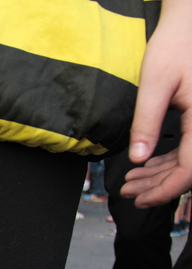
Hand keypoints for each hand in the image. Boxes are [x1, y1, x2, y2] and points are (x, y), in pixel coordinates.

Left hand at [122, 0, 191, 206]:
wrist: (191, 23)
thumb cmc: (176, 46)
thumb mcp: (155, 84)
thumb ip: (146, 123)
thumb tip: (138, 159)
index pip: (190, 169)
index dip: (166, 190)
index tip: (140, 200)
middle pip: (191, 169)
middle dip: (158, 186)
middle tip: (128, 193)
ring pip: (189, 161)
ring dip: (161, 175)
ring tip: (130, 183)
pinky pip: (190, 148)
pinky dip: (168, 160)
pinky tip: (146, 166)